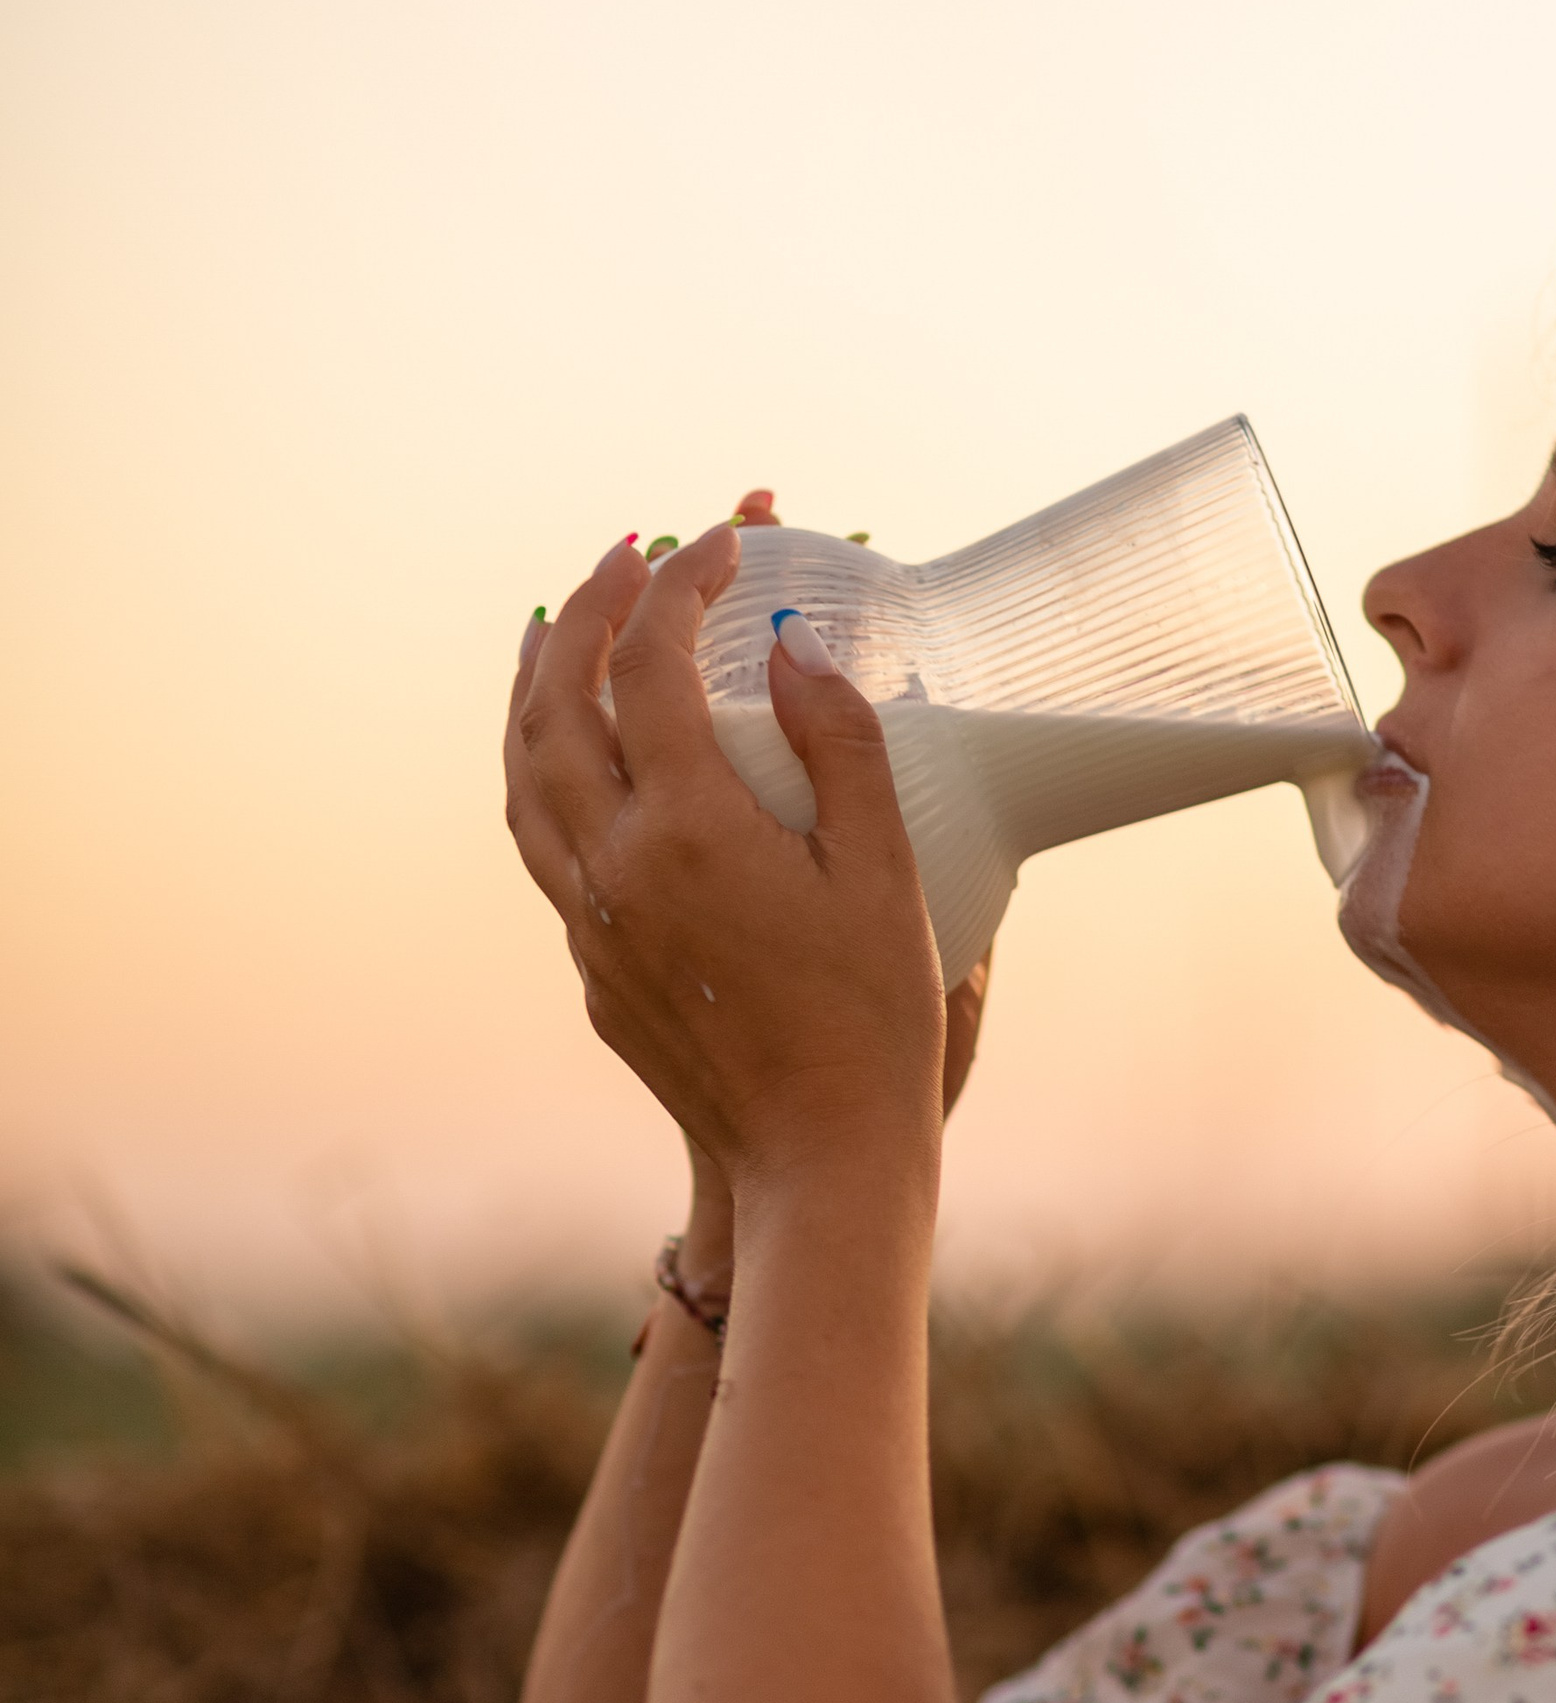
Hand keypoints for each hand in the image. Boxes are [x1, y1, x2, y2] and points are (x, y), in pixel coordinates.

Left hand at [504, 524, 949, 1198]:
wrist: (820, 1161)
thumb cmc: (874, 1023)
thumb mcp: (885, 873)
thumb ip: (843, 747)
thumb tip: (795, 650)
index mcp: (690, 832)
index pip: (658, 666)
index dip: (684, 585)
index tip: (721, 540)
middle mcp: (616, 870)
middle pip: (557, 705)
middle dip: (589, 612)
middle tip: (627, 557)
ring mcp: (592, 926)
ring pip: (523, 778)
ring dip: (534, 690)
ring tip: (556, 634)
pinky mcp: (594, 974)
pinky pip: (543, 846)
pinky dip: (546, 771)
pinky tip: (578, 761)